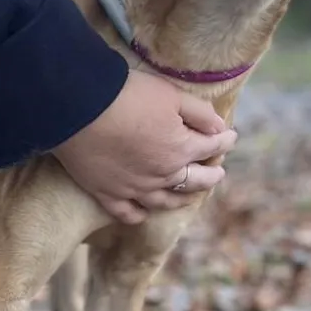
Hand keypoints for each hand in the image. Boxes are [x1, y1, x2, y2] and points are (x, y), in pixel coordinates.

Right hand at [51, 70, 237, 223]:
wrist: (79, 109)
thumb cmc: (127, 96)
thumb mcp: (171, 95)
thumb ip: (199, 113)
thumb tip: (219, 127)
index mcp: (180, 149)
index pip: (211, 147)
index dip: (224, 140)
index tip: (231, 136)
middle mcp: (162, 175)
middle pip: (194, 181)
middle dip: (210, 176)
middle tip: (217, 173)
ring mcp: (134, 189)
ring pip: (165, 201)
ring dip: (181, 199)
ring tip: (189, 197)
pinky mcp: (107, 193)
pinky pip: (128, 213)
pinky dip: (139, 215)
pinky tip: (144, 213)